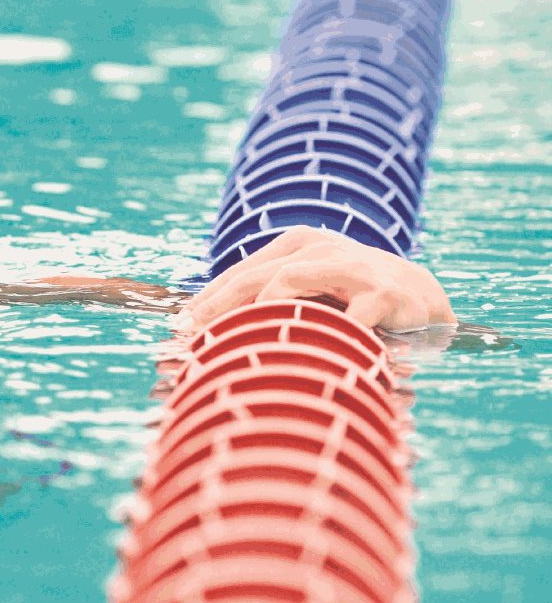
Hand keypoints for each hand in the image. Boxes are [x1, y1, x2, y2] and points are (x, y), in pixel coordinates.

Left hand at [177, 225, 456, 333]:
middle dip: (218, 307)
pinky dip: (324, 336)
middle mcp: (320, 248)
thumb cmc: (353, 298)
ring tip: (236, 340)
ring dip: (259, 313)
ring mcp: (351, 266)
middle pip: (256, 277)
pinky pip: (347, 318)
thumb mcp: (310, 292)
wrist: (423, 298)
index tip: (179, 327)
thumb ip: (272, 305)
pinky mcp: (383, 292)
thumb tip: (211, 334)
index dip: (208, 299)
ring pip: (290, 282)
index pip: (240, 272)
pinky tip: (305, 357)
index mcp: (296, 245)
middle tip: (190, 335)